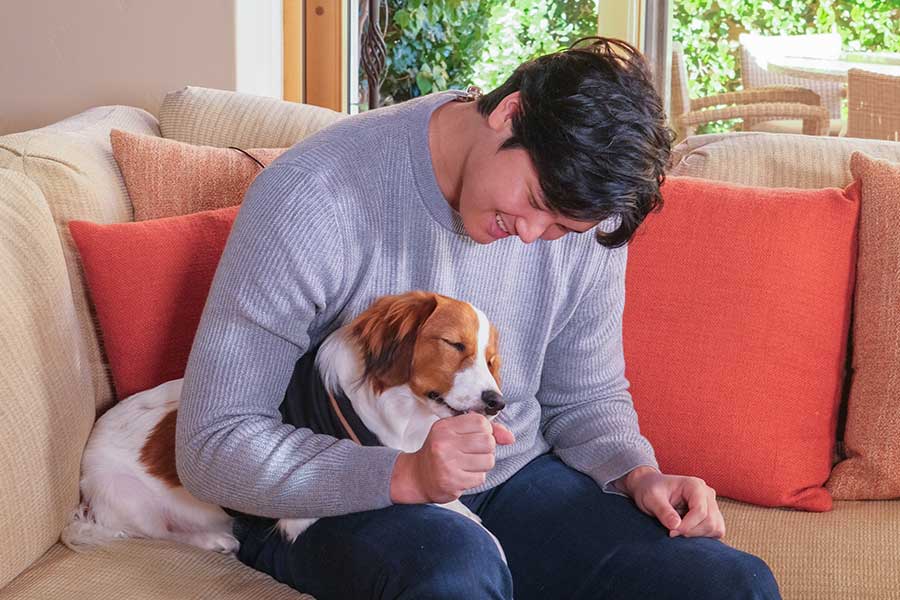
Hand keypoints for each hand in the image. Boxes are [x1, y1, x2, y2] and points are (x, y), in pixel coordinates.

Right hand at [390, 413, 514, 503]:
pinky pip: (480, 478)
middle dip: (486, 449)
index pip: (481, 422)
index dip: (485, 431)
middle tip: (472, 453)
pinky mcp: (451, 482)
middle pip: (488, 442)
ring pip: (488, 461)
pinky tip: (462, 475)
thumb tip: (511, 438)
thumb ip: (485, 431)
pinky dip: (475, 477)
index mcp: (445, 427)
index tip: (475, 437)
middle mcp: (444, 443)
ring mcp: (447, 463)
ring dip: (483, 465)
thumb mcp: (456, 433)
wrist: (417, 476)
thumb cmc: (440, 451)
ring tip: (468, 465)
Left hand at [616, 467, 725, 538]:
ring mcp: (711, 504)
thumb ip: (663, 511)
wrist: (648, 487)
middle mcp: (707, 493)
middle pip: (710, 522)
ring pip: (716, 528)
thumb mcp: (651, 498)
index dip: (687, 526)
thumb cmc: (649, 490)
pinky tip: (686, 530)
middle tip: (672, 531)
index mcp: (695, 485)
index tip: (671, 532)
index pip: (701, 511)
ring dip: (697, 535)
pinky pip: (716, 531)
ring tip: (678, 529)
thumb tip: (676, 526)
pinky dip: (702, 536)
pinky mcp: (711, 515)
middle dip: (691, 532)